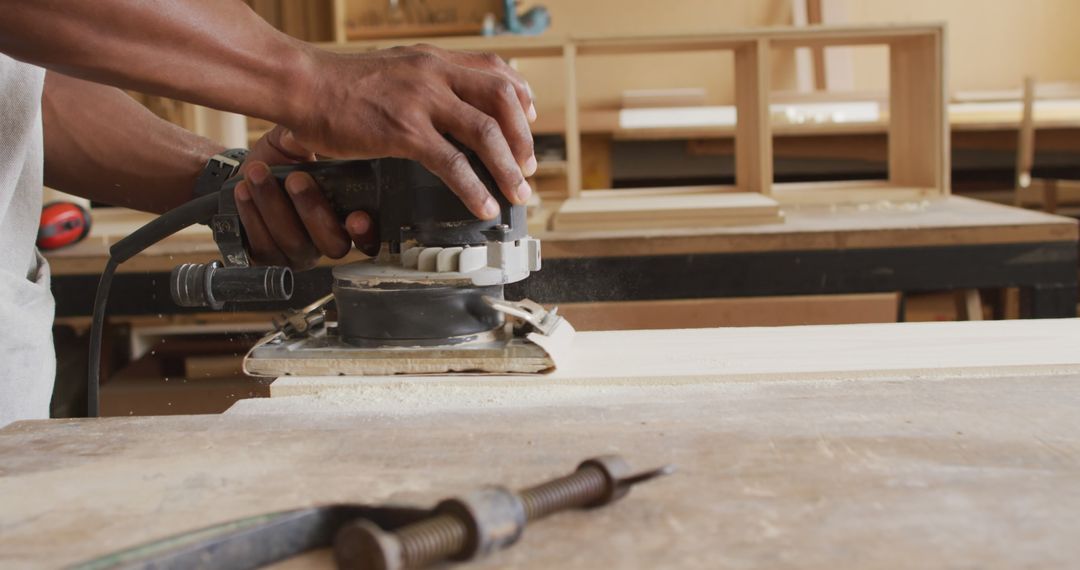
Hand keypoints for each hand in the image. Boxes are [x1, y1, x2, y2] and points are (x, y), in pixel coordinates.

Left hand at [234, 125, 377, 269]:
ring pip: (293, 242)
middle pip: (332, 243)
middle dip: (313, 210)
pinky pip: (263, 245)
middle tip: (295, 179)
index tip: (357, 217)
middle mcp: (326, 241)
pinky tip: (243, 192)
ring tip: (257, 173)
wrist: (243, 178)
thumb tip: (316, 129)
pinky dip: (252, 216)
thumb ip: (310, 138)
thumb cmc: (279, 164)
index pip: (368, 237)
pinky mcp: (268, 258)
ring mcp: (298, 254)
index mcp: (346, 217)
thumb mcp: (297, 146)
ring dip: (274, 206)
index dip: (367, 233)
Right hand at [289, 44, 536, 219]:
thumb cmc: (342, 84)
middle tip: (529, 166)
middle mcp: (435, 74)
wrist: (303, 85)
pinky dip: (474, 188)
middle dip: (523, 137)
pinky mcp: (403, 131)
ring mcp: (421, 101)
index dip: (521, 97)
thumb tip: (448, 105)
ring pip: (486, 132)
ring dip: (508, 167)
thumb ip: (426, 82)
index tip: (530, 120)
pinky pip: (452, 163)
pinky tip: (482, 205)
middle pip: (502, 99)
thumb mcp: (395, 69)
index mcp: (434, 59)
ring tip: (517, 192)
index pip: (495, 70)